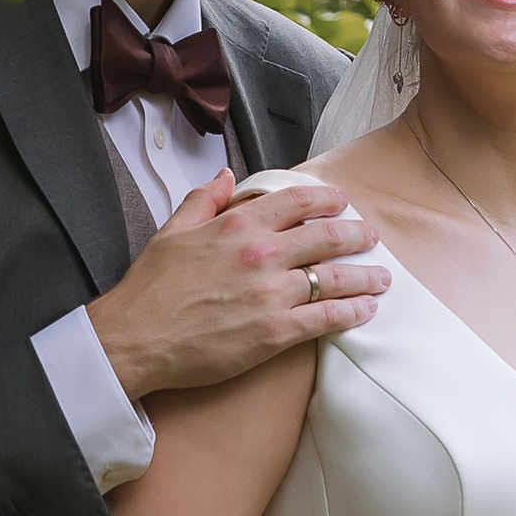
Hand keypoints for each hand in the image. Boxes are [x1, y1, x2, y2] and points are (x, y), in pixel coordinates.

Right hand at [87, 172, 388, 403]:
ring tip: (382, 277)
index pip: (297, 201)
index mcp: (238, 224)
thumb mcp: (172, 231)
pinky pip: (325, 318)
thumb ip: (203, 200)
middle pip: (328, 236)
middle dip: (357, 235)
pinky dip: (351, 312)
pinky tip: (366, 310)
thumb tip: (224, 176)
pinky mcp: (275, 333)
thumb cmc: (150, 289)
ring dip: (365, 276)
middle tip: (372, 236)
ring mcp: (271, 294)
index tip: (342, 202)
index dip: (326, 199)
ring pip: (334, 277)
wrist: (134, 339)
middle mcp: (262, 254)